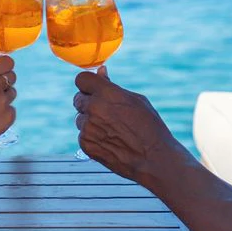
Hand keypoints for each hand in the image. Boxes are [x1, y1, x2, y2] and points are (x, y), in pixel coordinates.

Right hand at [0, 54, 16, 160]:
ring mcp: (3, 101)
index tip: (0, 71)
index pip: (8, 62)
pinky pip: (11, 109)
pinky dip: (3, 113)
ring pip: (11, 93)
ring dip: (3, 97)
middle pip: (12, 76)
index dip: (4, 67)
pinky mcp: (9, 116)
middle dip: (4, 82)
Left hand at [74, 68, 184, 186]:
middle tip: (105, 113)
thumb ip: (113, 86)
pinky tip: (110, 142)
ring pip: (80, 119)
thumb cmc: (149, 127)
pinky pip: (82, 136)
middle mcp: (94, 108)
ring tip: (112, 131)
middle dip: (88, 103)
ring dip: (90, 122)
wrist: (154, 158)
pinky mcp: (86, 144)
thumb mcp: (136, 100)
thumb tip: (100, 71)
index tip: (93, 89)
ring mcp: (88, 127)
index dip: (88, 84)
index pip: (81, 79)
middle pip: (78, 99)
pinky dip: (92, 138)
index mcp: (107, 93)